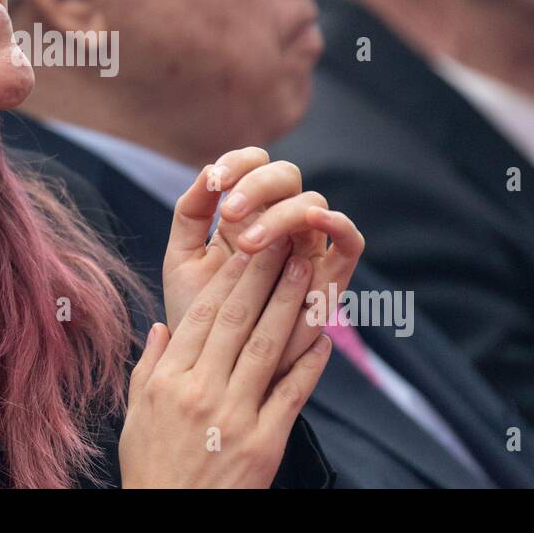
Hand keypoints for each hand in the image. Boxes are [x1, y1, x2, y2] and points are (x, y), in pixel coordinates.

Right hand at [118, 235, 331, 486]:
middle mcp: (201, 392)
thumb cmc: (152, 465)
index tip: (244, 249)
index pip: (200, 316)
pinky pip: (292, 394)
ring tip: (306, 269)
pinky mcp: (265, 443)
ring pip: (266, 347)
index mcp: (169, 380)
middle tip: (282, 240)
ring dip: (289, 304)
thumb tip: (161, 325)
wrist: (173, 519)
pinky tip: (325, 338)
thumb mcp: (136, 411)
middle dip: (262, 275)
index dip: (225, 279)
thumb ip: (150, 364)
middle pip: (235, 321)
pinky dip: (310, 364)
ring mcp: (236, 417)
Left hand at [163, 147, 363, 375]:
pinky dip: (339, 224)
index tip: (214, 181)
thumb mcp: (182, 258)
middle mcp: (280, 226)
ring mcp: (307, 249)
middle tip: (229, 213)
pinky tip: (315, 219)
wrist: (209, 370)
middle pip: (287, 177)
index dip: (238, 163)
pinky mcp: (329, 279)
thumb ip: (191, 213)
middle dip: (257, 186)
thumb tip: (208, 172)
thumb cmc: (196, 314)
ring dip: (283, 213)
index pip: (254, 164)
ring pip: (313, 204)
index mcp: (246, 215)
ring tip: (249, 241)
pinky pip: (351, 242)